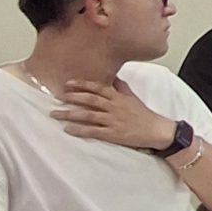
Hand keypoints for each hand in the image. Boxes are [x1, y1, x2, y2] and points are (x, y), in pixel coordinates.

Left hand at [53, 77, 180, 153]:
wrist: (156, 130)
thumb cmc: (144, 114)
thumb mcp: (132, 97)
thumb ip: (121, 87)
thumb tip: (113, 76)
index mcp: (118, 97)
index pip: (98, 88)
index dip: (82, 85)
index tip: (68, 84)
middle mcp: (114, 107)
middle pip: (90, 100)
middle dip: (72, 97)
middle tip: (57, 96)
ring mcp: (112, 120)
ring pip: (88, 115)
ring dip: (70, 114)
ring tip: (55, 113)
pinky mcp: (112, 134)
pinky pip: (93, 131)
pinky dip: (79, 130)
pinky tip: (68, 129)